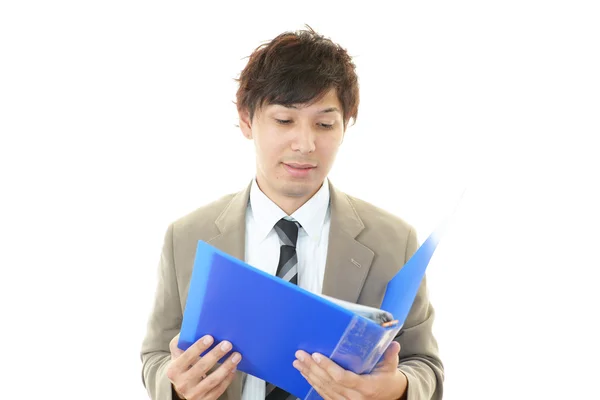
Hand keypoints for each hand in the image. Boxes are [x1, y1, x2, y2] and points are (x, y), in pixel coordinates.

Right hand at [166, 333, 241, 399]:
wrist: (181, 388)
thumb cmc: (182, 365)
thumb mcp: (177, 354)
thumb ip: (181, 341)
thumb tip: (191, 325)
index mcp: (174, 370)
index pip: (186, 357)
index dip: (198, 347)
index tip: (210, 337)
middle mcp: (182, 384)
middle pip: (201, 368)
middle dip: (215, 355)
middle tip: (227, 344)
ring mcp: (193, 394)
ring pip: (212, 380)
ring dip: (226, 366)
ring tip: (236, 355)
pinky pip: (219, 389)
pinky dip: (228, 378)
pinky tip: (234, 367)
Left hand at [293, 341, 407, 399]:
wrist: (388, 396)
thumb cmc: (387, 379)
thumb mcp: (391, 367)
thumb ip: (390, 355)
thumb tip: (393, 343)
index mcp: (365, 387)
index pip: (343, 378)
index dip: (328, 367)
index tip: (317, 355)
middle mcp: (353, 397)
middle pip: (328, 382)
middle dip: (312, 367)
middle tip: (301, 355)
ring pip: (323, 388)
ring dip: (308, 374)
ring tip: (298, 362)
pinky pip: (323, 393)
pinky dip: (312, 383)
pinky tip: (304, 373)